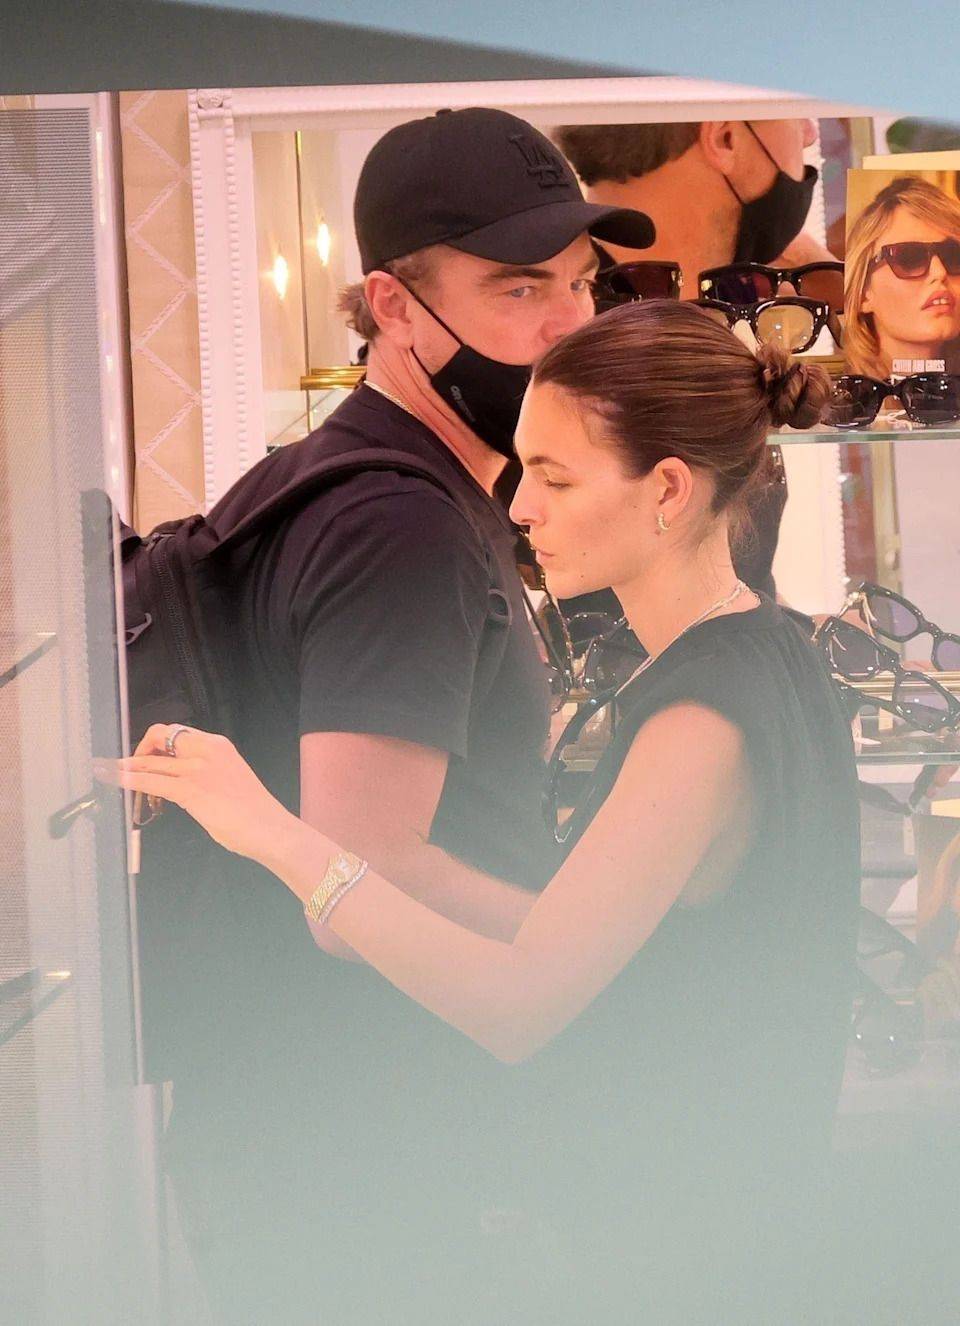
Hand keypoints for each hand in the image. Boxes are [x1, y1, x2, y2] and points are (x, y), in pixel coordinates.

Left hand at [94, 724, 290, 863]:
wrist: (268, 828)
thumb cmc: (253, 811)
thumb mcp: (230, 778)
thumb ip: (207, 773)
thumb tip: (183, 781)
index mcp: (218, 745)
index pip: (178, 732)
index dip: (157, 742)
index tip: (148, 756)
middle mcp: (206, 750)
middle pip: (160, 735)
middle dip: (139, 749)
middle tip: (128, 766)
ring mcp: (197, 769)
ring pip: (151, 761)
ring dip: (126, 766)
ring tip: (108, 770)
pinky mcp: (190, 790)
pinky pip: (151, 781)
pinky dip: (128, 779)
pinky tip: (115, 780)